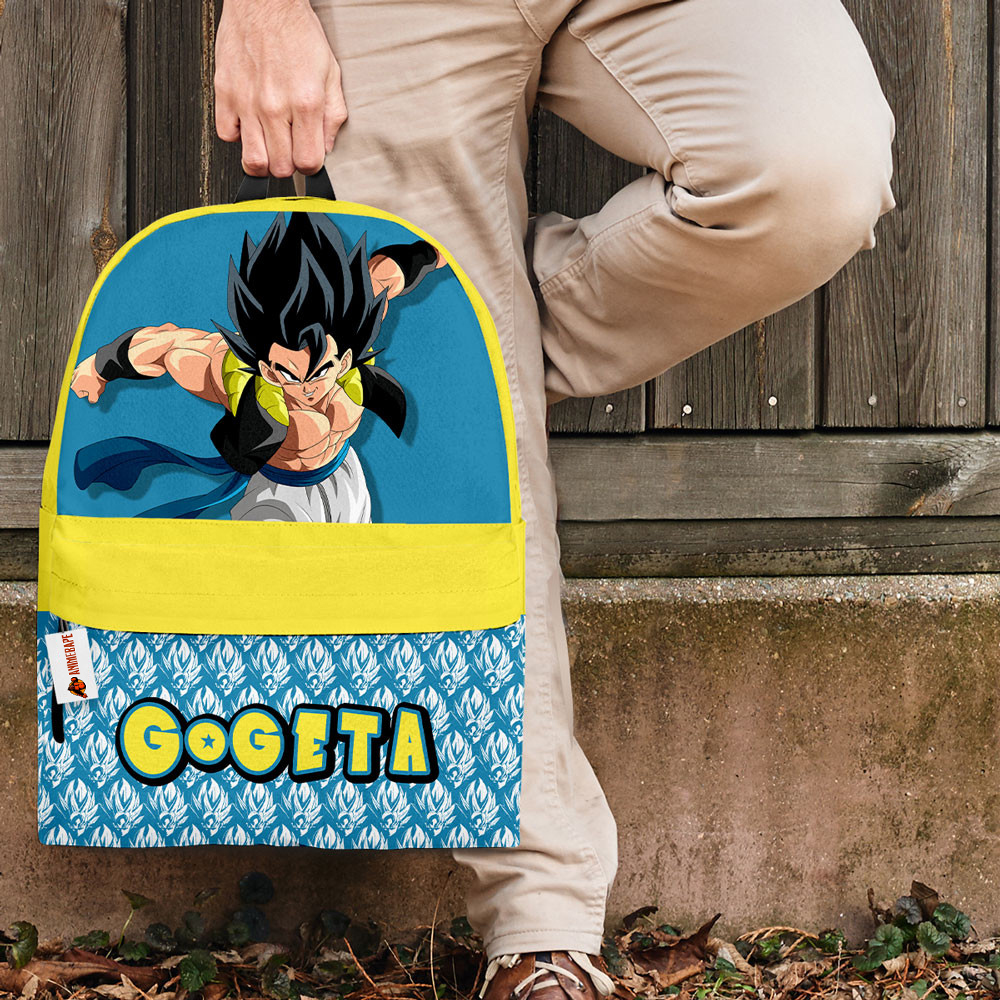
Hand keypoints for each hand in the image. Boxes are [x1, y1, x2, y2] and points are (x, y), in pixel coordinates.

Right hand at [71, 356, 105, 402]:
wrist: (101, 366)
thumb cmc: (96, 380)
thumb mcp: (95, 393)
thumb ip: (92, 399)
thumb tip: (91, 401)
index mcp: (74, 386)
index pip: (81, 395)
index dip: (89, 394)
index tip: (94, 390)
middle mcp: (73, 377)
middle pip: (81, 386)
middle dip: (87, 386)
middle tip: (95, 384)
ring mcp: (77, 370)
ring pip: (83, 377)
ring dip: (88, 379)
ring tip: (96, 378)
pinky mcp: (82, 364)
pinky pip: (86, 370)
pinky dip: (90, 372)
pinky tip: (96, 372)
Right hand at [215, 0, 346, 176]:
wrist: (264, 1)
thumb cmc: (297, 33)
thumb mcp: (330, 73)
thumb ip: (333, 115)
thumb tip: (327, 147)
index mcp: (306, 103)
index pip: (308, 162)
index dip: (310, 166)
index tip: (308, 157)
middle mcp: (275, 106)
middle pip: (280, 168)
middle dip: (288, 165)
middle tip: (289, 149)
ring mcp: (247, 102)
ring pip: (253, 161)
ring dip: (264, 160)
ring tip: (269, 146)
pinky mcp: (224, 93)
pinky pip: (227, 135)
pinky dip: (238, 136)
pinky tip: (249, 124)